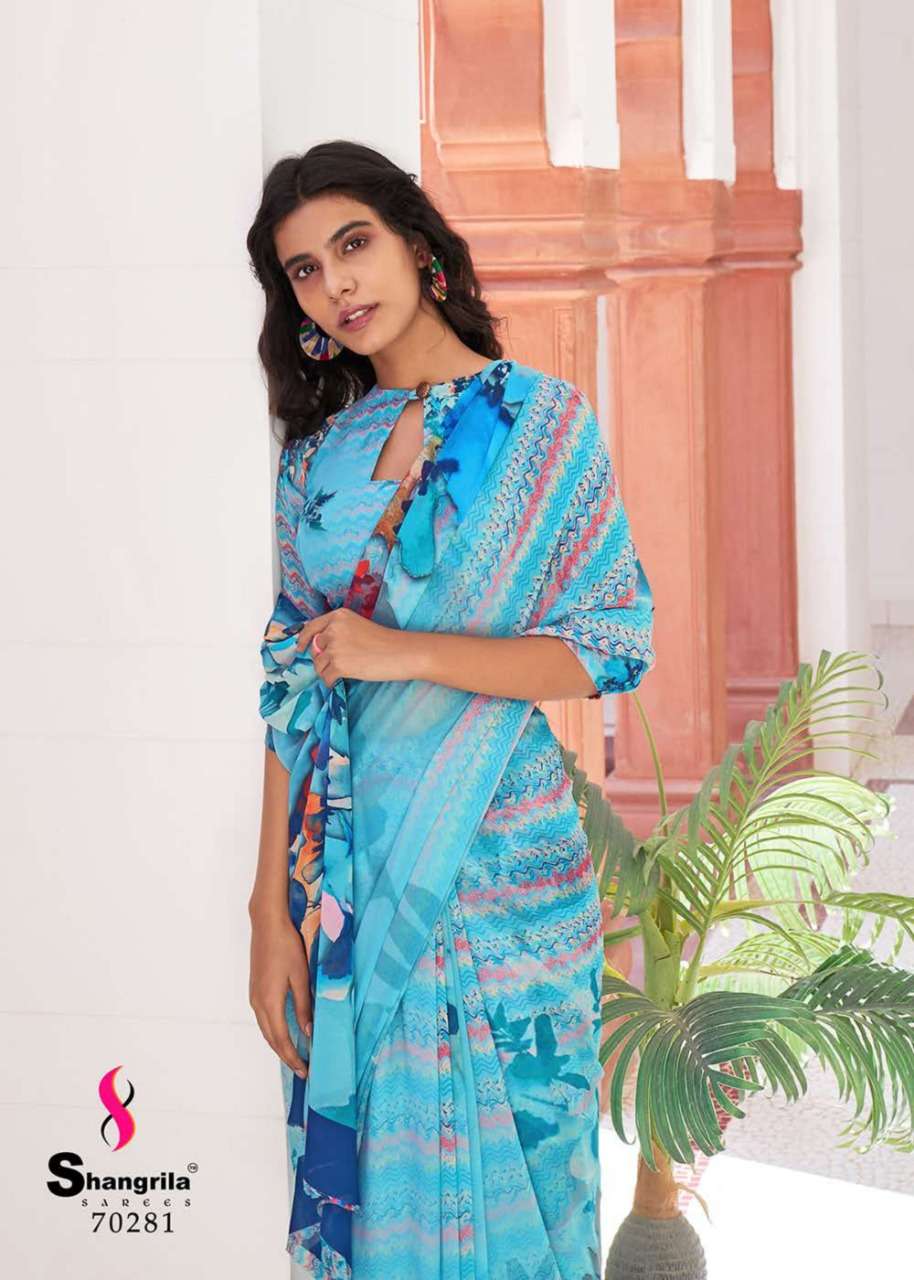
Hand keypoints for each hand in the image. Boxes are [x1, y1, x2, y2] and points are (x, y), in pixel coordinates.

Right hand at [248, 913, 311, 1079]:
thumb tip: (308, 1032)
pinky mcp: (255, 989)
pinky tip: (285, 1032)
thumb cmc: (286, 946)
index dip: (293, 1057)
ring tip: (295, 1055)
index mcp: (269, 1002)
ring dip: (279, 1044)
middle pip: (271, 1039)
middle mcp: (258, 1003)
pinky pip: (264, 1018)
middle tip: (303, 1070)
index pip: (281, 1039)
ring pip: (266, 1029)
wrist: (266, 923)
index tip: (305, 1070)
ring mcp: (254, 996)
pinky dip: (274, 1031)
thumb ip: (304, 1006)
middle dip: (286, 1056)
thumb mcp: (301, 976)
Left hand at [295, 606, 408, 686]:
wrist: (401, 652)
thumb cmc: (384, 641)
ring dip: (327, 671)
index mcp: (338, 616)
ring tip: (343, 672)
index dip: (303, 639)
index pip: (311, 627)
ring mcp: (335, 647)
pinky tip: (342, 679)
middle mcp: (333, 629)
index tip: (299, 648)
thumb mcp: (357, 626)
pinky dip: (330, 681)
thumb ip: (337, 631)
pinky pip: (325, 677)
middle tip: (335, 664)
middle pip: (314, 648)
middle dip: (321, 658)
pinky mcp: (339, 665)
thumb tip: (319, 648)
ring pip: (318, 665)